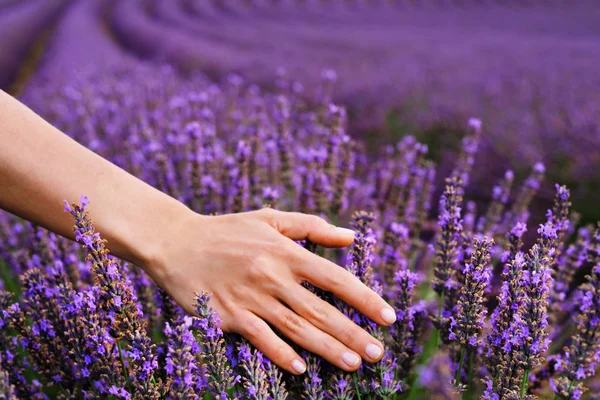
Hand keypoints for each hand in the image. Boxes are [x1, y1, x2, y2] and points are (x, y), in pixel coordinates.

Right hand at [145, 207, 395, 374]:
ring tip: (353, 364)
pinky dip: (279, 353)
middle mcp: (272, 275)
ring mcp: (250, 297)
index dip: (365, 299)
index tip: (387, 316)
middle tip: (377, 353)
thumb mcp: (269, 218)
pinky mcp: (227, 315)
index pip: (335, 278)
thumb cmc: (227, 230)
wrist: (176, 241)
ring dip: (326, 348)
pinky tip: (300, 368)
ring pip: (296, 328)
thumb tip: (350, 238)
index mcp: (286, 251)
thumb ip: (311, 226)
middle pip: (320, 310)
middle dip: (352, 333)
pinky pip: (259, 338)